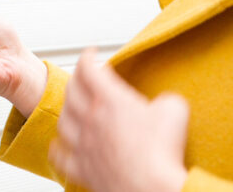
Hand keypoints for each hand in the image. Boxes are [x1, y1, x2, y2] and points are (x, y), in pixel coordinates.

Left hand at [50, 48, 188, 191]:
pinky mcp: (82, 169)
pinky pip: (59, 155)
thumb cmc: (163, 152)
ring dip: (67, 109)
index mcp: (110, 100)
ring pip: (63, 120)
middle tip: (85, 77)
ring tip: (74, 106)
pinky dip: (58, 147)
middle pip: (72, 90)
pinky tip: (61, 144)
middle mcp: (91, 119)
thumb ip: (165, 98)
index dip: (88, 56)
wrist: (153, 189)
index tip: (91, 53)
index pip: (88, 68)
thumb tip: (163, 102)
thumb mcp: (174, 109)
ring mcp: (83, 145)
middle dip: (78, 79)